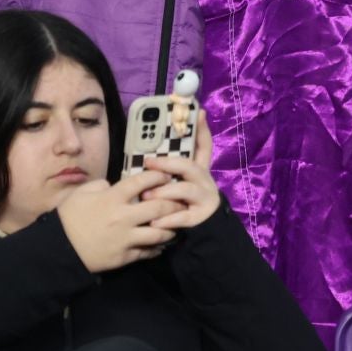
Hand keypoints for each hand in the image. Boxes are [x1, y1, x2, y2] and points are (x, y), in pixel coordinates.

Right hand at [57, 170, 180, 272]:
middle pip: (160, 207)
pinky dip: (158, 247)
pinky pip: (148, 251)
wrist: (59, 249)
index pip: (143, 182)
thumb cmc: (68, 218)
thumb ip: (101, 185)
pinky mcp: (125, 256)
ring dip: (172, 227)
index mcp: (113, 197)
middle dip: (175, 203)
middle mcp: (124, 216)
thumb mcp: (81, 193)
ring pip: (160, 232)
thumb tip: (115, 184)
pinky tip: (162, 243)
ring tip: (177, 223)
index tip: (167, 176)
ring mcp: (126, 238)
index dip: (159, 176)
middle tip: (181, 201)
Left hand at [140, 111, 220, 230]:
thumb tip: (146, 160)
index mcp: (198, 172)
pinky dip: (168, 219)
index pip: (204, 146)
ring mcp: (205, 200)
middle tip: (148, 164)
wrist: (201, 238)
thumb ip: (166, 174)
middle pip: (190, 165)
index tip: (198, 112)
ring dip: (164, 192)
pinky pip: (183, 217)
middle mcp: (205, 182)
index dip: (202, 129)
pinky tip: (154, 222)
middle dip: (168, 163)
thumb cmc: (180, 208)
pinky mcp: (201, 218)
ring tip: (146, 197)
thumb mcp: (176, 187)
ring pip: (185, 190)